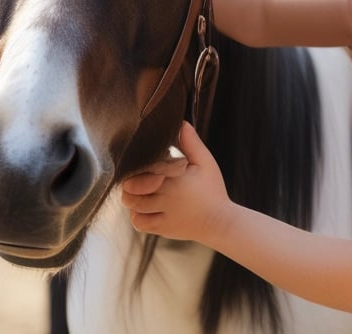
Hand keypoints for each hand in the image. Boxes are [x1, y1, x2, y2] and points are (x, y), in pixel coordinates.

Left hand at [121, 121, 231, 242]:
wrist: (221, 222)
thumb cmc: (213, 190)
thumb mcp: (206, 163)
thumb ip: (191, 143)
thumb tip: (181, 123)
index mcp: (174, 178)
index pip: (143, 168)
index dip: (137, 165)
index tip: (142, 163)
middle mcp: (166, 197)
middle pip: (132, 188)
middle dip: (130, 182)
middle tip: (137, 178)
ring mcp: (163, 214)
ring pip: (132, 205)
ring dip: (132, 197)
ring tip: (140, 192)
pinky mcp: (162, 228)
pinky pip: (139, 223)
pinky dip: (136, 215)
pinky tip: (144, 208)